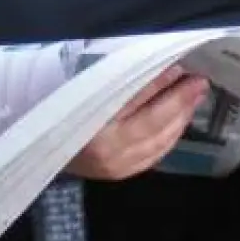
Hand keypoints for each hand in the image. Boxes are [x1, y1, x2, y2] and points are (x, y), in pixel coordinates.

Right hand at [66, 65, 208, 180]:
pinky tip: (181, 119)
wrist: (40, 145)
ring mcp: (115, 165)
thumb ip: (119, 80)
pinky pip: (155, 154)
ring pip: (159, 141)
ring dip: (181, 117)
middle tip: (199, 81)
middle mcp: (105, 148)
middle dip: (180, 101)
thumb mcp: (84, 87)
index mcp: (90, 121)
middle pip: (152, 123)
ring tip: (195, 97)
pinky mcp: (121, 173)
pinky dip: (171, 135)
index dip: (159, 83)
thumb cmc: (61, 108)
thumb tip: (160, 66)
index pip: (133, 99)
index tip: (179, 67)